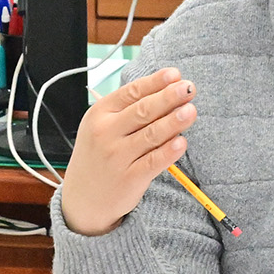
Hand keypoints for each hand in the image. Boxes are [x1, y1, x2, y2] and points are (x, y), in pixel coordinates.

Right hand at [59, 67, 196, 236]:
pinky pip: (153, 162)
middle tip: (189, 88)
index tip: (175, 75)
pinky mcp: (129, 178)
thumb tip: (166, 90)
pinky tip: (182, 142)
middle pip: (143, 111)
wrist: (82, 198)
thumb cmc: (98, 156)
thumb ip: (128, 109)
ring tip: (191, 111)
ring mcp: (117, 156)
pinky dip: (168, 151)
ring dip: (173, 121)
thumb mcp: (101, 126)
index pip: (131, 92)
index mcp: (99, 114)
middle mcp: (106, 133)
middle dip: (168, 98)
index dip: (155, 82)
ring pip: (151, 134)